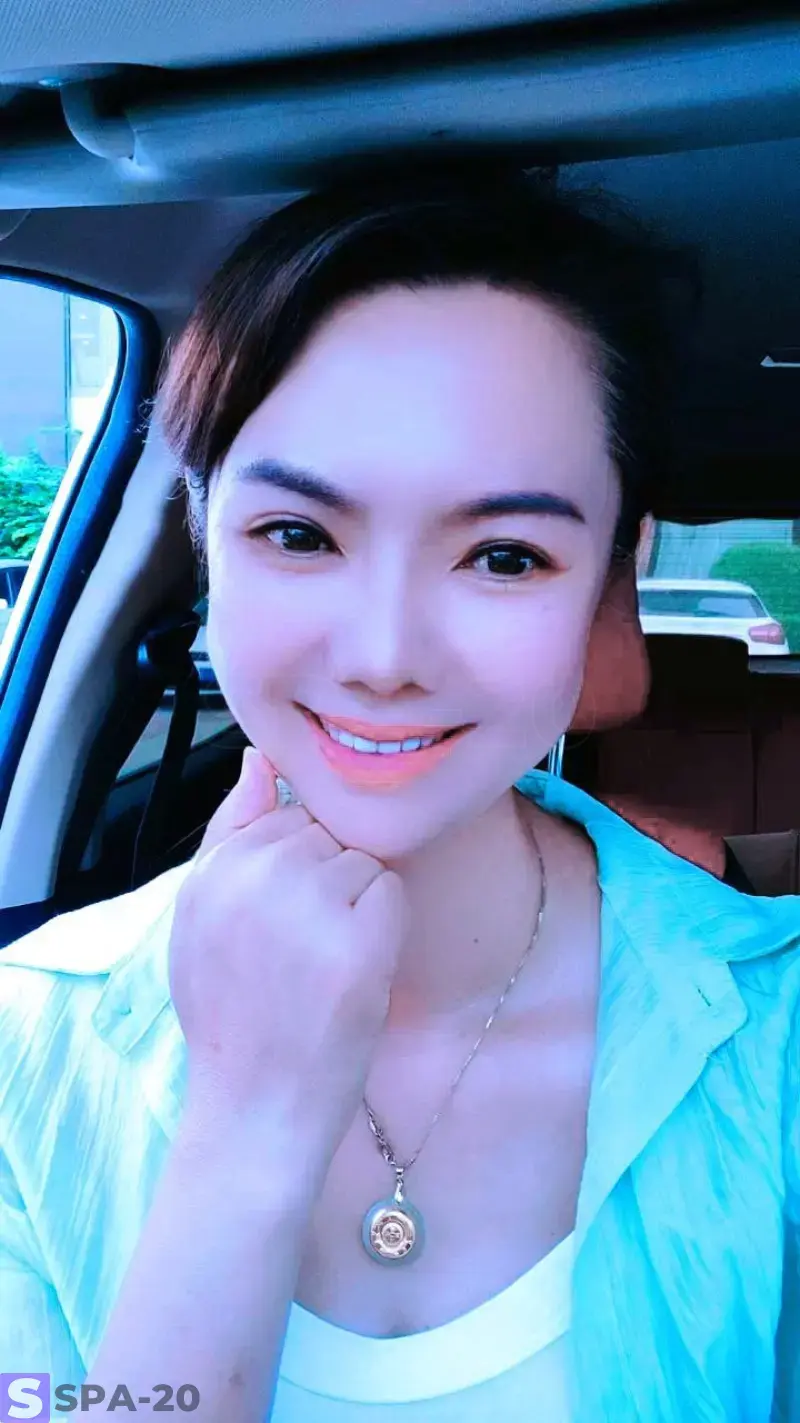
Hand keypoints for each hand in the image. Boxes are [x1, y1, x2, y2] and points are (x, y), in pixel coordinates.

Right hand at [168, 749, 407, 1174]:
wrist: (256, 1106)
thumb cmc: (233, 1013)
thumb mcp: (201, 917)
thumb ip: (231, 832)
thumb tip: (259, 756)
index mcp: (215, 870)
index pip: (286, 817)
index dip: (295, 869)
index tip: (277, 926)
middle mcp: (257, 879)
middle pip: (329, 834)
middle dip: (328, 882)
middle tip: (300, 952)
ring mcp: (309, 909)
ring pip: (364, 860)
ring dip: (360, 906)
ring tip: (323, 965)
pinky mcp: (358, 943)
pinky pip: (392, 892)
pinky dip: (386, 929)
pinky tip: (354, 973)